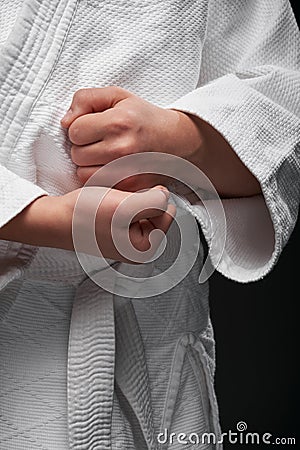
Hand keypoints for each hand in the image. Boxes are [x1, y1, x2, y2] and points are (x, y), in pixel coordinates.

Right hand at [0, 186, 174, 261]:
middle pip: (157, 209)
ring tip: (113, 200)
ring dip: (132, 197)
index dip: (151, 198)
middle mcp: (139, 247)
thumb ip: (153, 202)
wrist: (55, 218)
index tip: (132, 196)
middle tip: (119, 199)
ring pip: (144, 206)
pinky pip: (131, 208)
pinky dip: (123, 200)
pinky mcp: (119, 229)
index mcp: (145, 249)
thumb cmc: (83, 216)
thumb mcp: (125, 207)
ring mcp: (129, 239)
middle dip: (141, 199)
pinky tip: (109, 201)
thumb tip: (165, 195)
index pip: (168, 212)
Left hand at [61, 86, 260, 196]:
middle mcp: (122, 149)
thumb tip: (65, 122)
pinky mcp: (128, 189)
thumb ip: (86, 99)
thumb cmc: (143, 119)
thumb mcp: (117, 96)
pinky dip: (98, 180)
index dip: (80, 127)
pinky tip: (110, 169)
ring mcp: (126, 172)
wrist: (174, 142)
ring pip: (83, 174)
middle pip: (77, 154)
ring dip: (88, 166)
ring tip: (104, 157)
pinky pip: (96, 188)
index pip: (74, 130)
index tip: (94, 127)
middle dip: (83, 147)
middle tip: (101, 142)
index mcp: (118, 123)